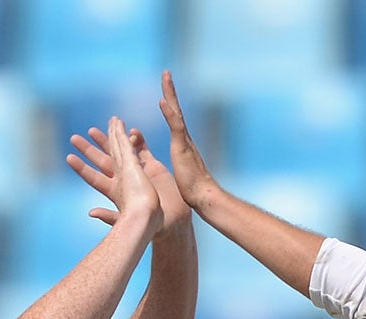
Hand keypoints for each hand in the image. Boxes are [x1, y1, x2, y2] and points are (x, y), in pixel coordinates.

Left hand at [69, 124, 189, 233]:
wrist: (173, 220)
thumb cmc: (150, 223)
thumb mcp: (128, 218)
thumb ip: (109, 216)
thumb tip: (90, 213)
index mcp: (115, 191)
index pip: (94, 177)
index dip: (82, 168)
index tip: (69, 158)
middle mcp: (125, 180)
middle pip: (102, 161)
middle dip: (89, 149)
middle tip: (75, 138)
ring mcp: (139, 172)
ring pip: (121, 151)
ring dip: (111, 139)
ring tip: (100, 128)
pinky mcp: (154, 167)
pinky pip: (143, 149)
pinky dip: (138, 140)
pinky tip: (132, 131)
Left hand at [158, 71, 218, 212]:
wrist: (204, 198)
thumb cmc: (192, 193)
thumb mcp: (180, 177)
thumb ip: (179, 169)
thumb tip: (178, 173)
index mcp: (182, 145)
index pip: (174, 119)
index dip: (169, 105)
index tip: (164, 91)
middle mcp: (184, 139)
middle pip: (175, 109)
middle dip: (170, 90)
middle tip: (166, 72)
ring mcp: (184, 141)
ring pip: (176, 112)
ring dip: (170, 93)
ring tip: (165, 76)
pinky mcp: (182, 147)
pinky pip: (175, 126)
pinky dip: (169, 112)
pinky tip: (162, 100)